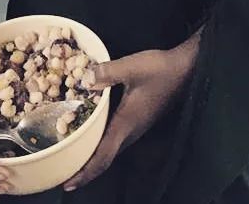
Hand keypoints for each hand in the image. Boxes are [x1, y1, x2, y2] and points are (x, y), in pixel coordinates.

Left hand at [64, 31, 201, 190]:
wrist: (185, 69)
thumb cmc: (160, 69)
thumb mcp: (132, 67)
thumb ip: (107, 72)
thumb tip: (83, 77)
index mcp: (126, 123)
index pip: (104, 156)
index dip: (86, 172)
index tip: (69, 183)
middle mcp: (131, 131)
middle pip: (106, 159)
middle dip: (85, 169)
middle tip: (63, 172)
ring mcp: (137, 127)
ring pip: (112, 150)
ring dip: (93, 158)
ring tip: (73, 157)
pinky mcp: (139, 119)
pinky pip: (116, 139)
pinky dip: (101, 144)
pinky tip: (92, 133)